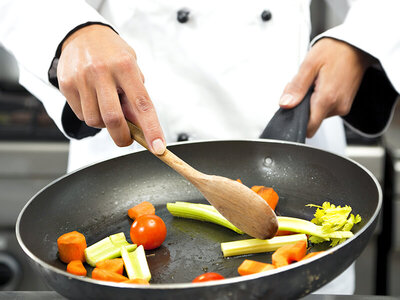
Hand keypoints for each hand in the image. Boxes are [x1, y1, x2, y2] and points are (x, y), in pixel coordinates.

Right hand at [57, 24, 165, 153]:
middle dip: (123, 137)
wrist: (82, 35)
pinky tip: (93, 101)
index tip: (158, 147)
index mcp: (125, 66)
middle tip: (127, 139)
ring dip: (104, 124)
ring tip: (107, 108)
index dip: (151, 128)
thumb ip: (136, 96)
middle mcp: (102, 71)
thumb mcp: (132, 68)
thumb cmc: (113, 55)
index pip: (142, 104)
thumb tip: (139, 127)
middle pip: (113, 118)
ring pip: (95, 120)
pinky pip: (81, 114)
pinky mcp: (66, 84)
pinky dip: (91, 115)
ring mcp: (82, 78)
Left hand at [279, 38, 373, 137]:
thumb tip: (285, 104)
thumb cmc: (335, 50)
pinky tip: (322, 84)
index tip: (293, 106)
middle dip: (302, 105)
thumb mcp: (310, 64)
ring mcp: (343, 107)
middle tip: (306, 84)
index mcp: (327, 98)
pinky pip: (325, 108)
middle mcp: (337, 106)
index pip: (309, 127)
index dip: (297, 120)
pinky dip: (319, 98)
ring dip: (311, 100)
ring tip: (315, 81)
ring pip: (317, 113)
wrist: (357, 45)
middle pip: (311, 119)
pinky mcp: (345, 104)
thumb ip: (296, 87)